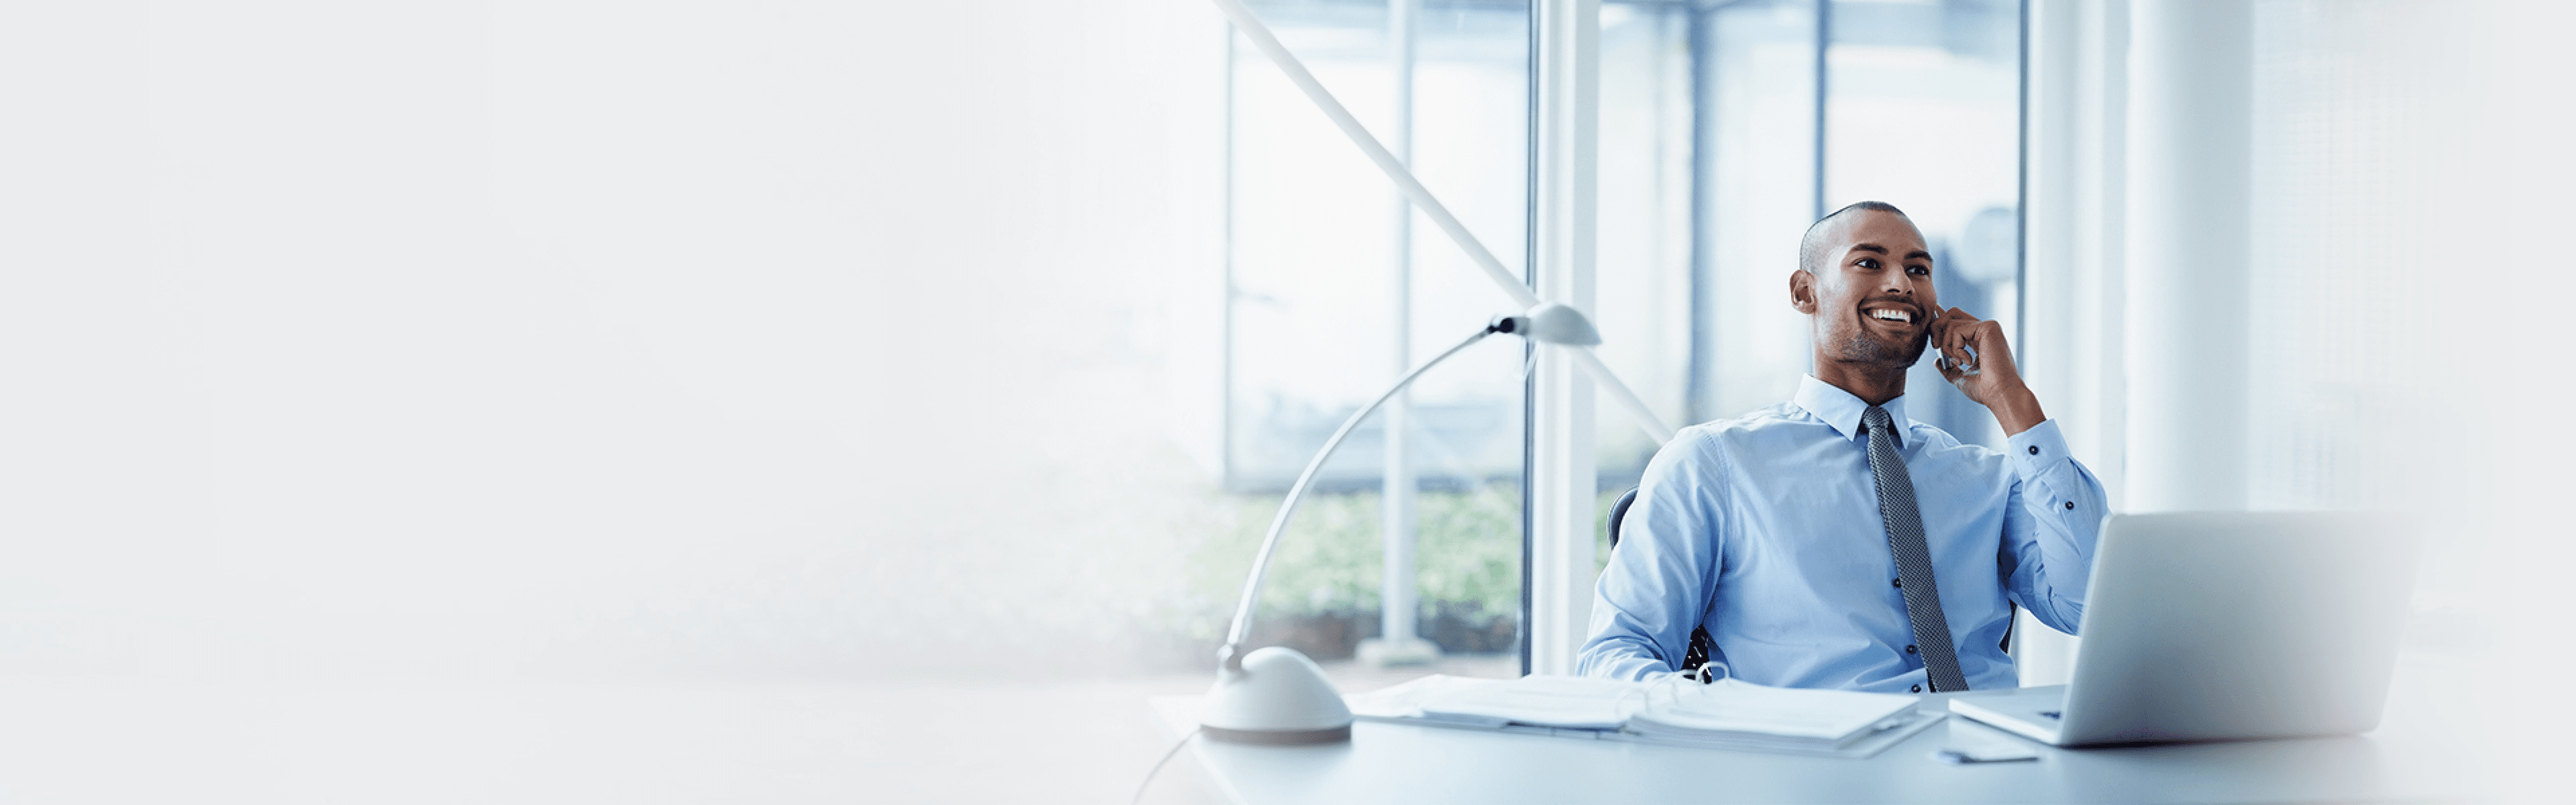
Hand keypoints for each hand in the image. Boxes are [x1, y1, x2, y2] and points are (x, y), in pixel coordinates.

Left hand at [1928, 307, 2045, 434]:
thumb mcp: (1960, 378)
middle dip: (1936, 329)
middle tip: (1936, 347)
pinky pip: (1957, 329)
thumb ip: (1948, 368)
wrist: (1999, 394)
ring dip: (1946, 345)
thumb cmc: (1984, 390)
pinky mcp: (1988, 327)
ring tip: (1958, 362)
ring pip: (1951, 322)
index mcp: (1979, 340)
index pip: (1957, 321)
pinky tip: (1968, 361)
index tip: (1933, 318)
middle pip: (1952, 313)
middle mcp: (1984, 331)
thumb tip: (1936, 361)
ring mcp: (1988, 327)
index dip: (1941, 319)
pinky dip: (1955, 347)